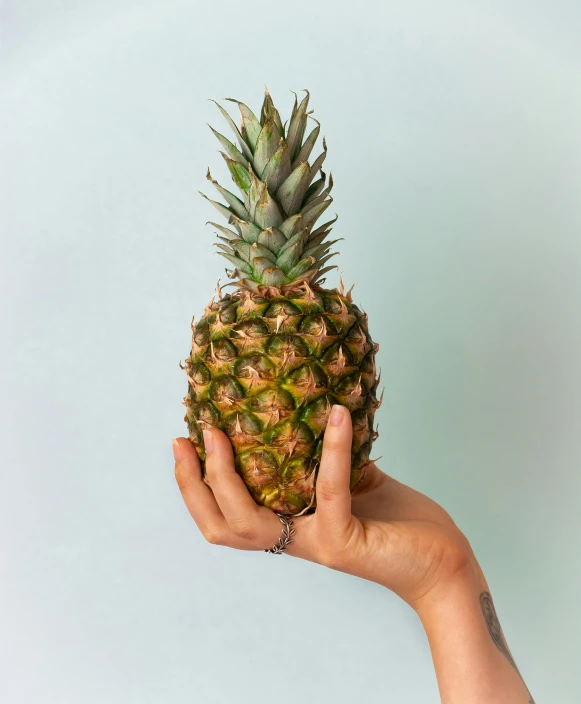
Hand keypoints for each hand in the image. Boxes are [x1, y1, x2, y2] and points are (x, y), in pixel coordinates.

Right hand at [173, 404, 475, 610]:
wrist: (444, 564)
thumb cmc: (398, 524)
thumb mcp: (355, 485)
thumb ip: (328, 462)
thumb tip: (316, 413)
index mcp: (292, 528)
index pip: (227, 518)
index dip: (197, 488)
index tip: (186, 443)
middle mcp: (295, 541)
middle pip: (222, 527)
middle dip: (193, 486)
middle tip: (186, 439)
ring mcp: (316, 543)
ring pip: (249, 521)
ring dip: (226, 475)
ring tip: (221, 431)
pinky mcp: (344, 540)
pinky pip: (328, 488)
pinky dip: (331, 448)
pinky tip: (335, 413)